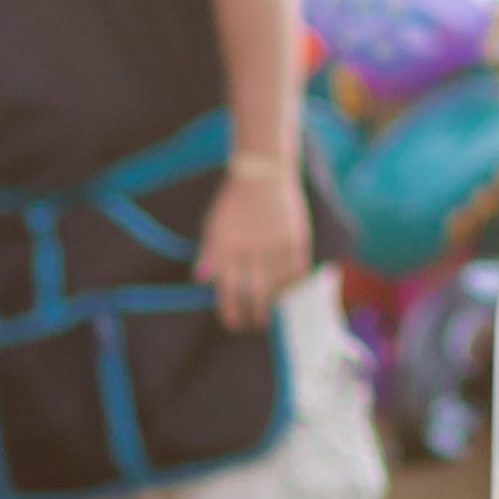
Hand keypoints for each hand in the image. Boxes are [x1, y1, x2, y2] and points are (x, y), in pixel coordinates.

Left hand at [197, 153, 309, 324]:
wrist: (262, 173)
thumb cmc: (233, 202)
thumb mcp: (213, 226)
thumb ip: (209, 253)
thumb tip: (201, 281)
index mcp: (226, 247)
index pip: (228, 290)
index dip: (231, 312)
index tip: (234, 325)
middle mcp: (250, 250)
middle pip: (254, 293)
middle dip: (254, 314)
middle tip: (255, 324)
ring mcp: (274, 245)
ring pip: (277, 286)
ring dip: (274, 304)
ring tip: (271, 315)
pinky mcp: (295, 238)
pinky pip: (297, 271)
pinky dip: (294, 285)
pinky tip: (289, 293)